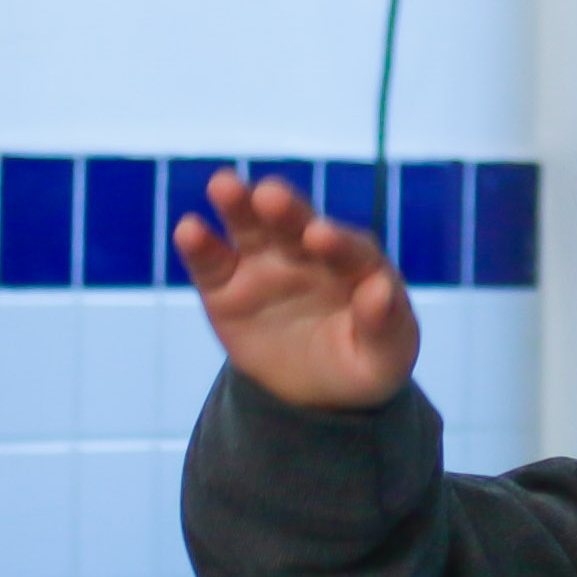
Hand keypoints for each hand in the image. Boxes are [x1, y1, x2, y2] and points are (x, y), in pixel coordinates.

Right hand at [172, 169, 420, 411]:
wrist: (317, 390)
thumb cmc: (364, 363)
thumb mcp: (385, 359)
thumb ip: (386, 326)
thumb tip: (381, 290)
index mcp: (356, 264)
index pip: (350, 249)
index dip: (337, 243)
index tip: (320, 236)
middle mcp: (308, 251)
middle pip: (296, 223)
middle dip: (285, 207)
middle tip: (270, 195)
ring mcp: (264, 262)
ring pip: (250, 226)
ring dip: (237, 203)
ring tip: (224, 185)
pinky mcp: (225, 285)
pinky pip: (211, 261)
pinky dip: (199, 244)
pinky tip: (189, 230)